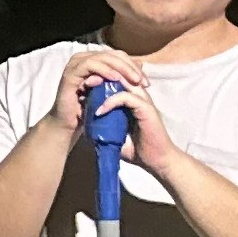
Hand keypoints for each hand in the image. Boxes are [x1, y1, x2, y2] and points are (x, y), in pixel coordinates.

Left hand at [57, 50, 177, 171]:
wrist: (157, 161)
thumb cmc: (137, 149)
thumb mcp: (113, 134)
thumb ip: (101, 125)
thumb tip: (83, 122)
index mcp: (132, 99)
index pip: (115, 79)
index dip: (98, 79)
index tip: (81, 86)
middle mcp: (139, 96)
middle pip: (119, 75)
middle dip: (99, 75)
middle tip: (82, 82)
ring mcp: (144, 101)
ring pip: (123, 81)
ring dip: (102, 84)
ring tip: (86, 90)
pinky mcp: (146, 109)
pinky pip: (126, 97)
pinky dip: (110, 102)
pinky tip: (98, 111)